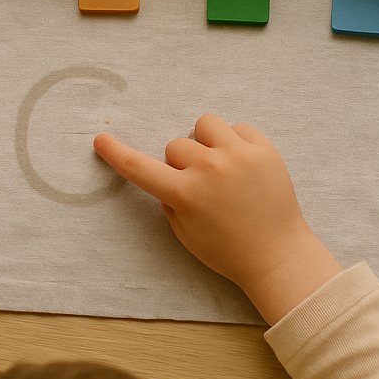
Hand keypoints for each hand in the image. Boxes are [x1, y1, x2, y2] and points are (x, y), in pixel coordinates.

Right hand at [94, 115, 341, 324]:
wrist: (278, 254)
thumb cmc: (228, 250)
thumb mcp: (185, 234)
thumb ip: (169, 200)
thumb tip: (168, 172)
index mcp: (185, 194)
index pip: (140, 167)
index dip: (116, 153)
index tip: (101, 140)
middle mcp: (209, 169)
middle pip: (175, 145)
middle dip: (182, 162)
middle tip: (202, 186)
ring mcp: (239, 155)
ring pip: (204, 124)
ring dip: (205, 142)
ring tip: (221, 166)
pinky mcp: (264, 149)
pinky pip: (237, 126)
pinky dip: (235, 142)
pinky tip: (243, 165)